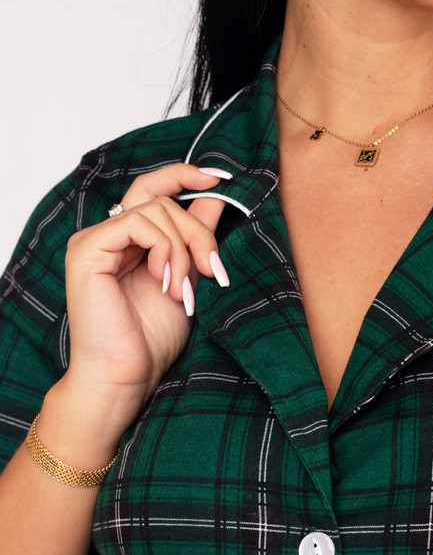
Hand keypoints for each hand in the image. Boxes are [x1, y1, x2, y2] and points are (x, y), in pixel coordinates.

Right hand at [62, 163, 228, 427]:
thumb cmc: (151, 341)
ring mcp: (94, 241)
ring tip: (184, 292)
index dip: (186, 176)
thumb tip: (216, 199)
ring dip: (184, 250)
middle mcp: (108, 236)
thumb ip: (195, 240)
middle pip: (163, 201)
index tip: (223, 179)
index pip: (153, 189)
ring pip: (155, 210)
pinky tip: (165, 283)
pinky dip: (163, 250)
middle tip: (216, 271)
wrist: (126, 377)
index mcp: (129, 242)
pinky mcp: (87, 250)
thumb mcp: (187, 281)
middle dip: (199, 233)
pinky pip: (136, 221)